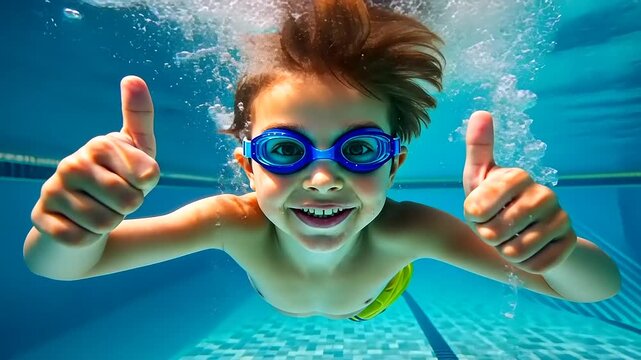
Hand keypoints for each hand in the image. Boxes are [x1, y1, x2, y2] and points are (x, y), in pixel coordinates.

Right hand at [31, 76, 159, 245]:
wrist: (83, 218)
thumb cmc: (119, 180)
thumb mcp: (138, 151)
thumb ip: (140, 118)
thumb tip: (132, 78)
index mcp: (99, 145)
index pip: (147, 176)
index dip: (146, 187)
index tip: (134, 180)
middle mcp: (71, 163)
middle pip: (128, 202)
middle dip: (129, 208)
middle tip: (117, 200)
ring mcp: (52, 190)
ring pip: (105, 224)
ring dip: (110, 225)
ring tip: (100, 212)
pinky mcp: (40, 218)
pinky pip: (81, 239)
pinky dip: (89, 240)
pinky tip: (81, 227)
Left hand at [462, 111, 576, 273]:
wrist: (525, 231)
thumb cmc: (493, 202)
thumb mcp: (479, 177)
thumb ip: (478, 148)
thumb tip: (481, 112)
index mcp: (519, 176)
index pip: (481, 204)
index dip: (474, 215)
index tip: (477, 213)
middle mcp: (545, 194)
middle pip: (497, 231)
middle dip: (488, 236)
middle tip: (494, 229)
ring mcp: (561, 218)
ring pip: (516, 251)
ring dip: (505, 252)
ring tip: (510, 239)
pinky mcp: (569, 243)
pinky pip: (536, 264)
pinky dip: (525, 264)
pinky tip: (528, 251)